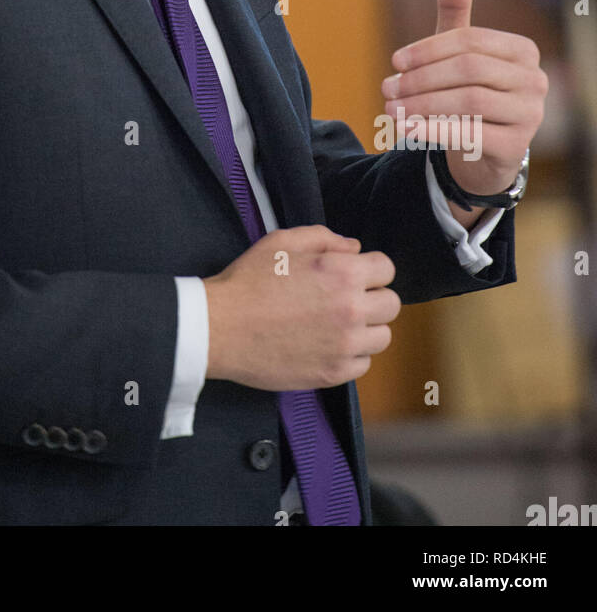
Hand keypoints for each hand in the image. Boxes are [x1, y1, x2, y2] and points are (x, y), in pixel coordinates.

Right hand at [203, 225, 399, 390]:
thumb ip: (324, 238)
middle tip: (346, 298)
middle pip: (391, 305)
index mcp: (343, 273)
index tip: (354, 273)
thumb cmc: (249, 281)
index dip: (370, 268)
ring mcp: (345, 346)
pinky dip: (351, 354)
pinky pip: (363, 364)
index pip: (386, 269)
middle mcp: (352, 310)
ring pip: (382, 337)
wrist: (220, 328)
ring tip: (337, 324)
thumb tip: (354, 248)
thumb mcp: (282, 242)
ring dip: (366, 328)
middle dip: (373, 297)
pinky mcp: (333, 373)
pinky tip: (327, 344)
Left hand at [380, 0, 547, 200]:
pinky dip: (433, 130)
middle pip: (468, 70)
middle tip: (386, 88)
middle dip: (421, 79)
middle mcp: (534, 80)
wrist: (483, 152)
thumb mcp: (458, 50)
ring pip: (469, 101)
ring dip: (422, 104)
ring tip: (390, 109)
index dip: (427, 50)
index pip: (469, 41)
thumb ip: (456, 7)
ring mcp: (530, 115)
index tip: (394, 62)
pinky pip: (470, 134)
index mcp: (522, 50)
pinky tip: (405, 130)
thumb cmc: (469, 90)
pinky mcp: (515, 147)